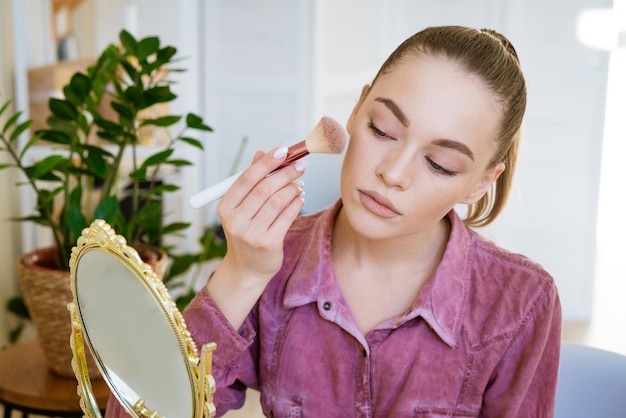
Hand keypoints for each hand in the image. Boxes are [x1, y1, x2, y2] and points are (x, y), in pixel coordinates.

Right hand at [208, 146, 305, 327]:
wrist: (247, 268)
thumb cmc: (246, 230)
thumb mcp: (242, 206)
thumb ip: (251, 179)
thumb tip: (261, 151)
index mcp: (225, 207)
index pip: (247, 178)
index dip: (267, 162)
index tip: (283, 150)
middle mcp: (235, 221)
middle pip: (264, 188)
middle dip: (285, 173)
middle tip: (300, 164)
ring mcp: (251, 234)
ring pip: (278, 201)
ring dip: (293, 188)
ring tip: (300, 182)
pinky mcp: (268, 244)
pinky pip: (287, 216)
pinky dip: (297, 202)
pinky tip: (300, 197)